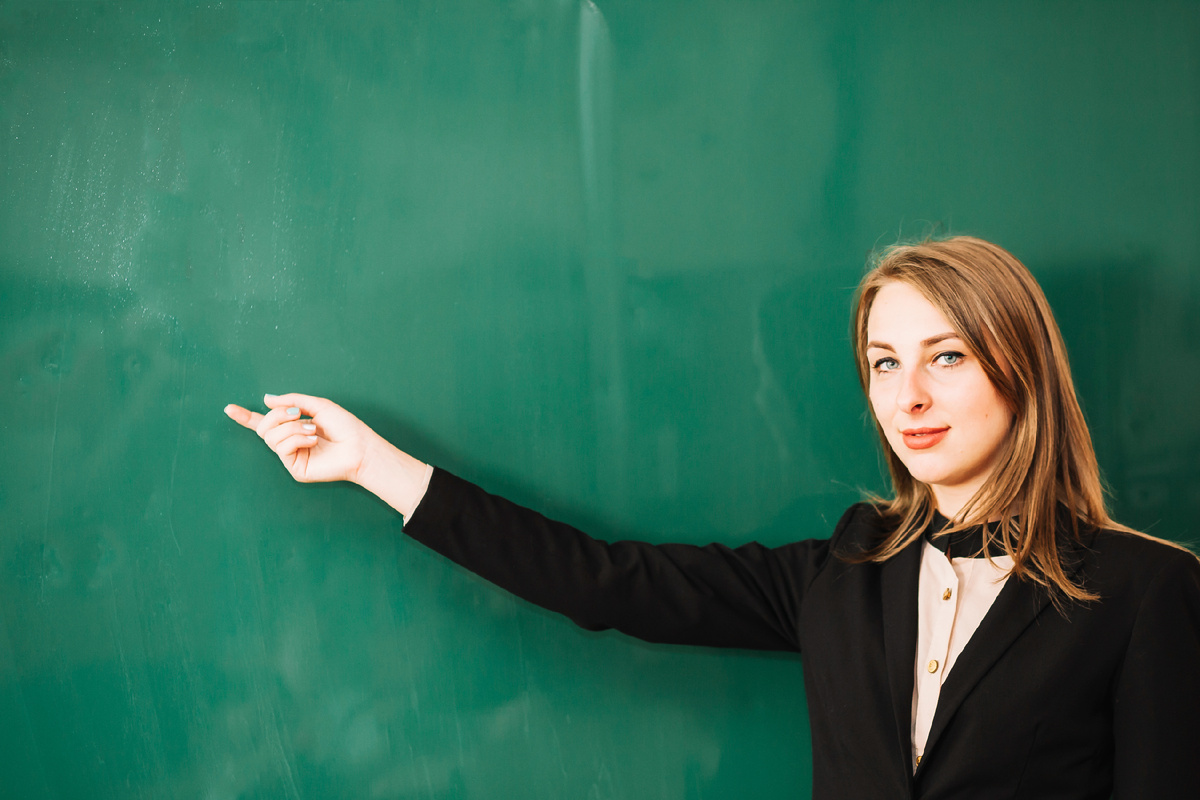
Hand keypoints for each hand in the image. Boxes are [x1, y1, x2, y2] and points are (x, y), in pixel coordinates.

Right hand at [224, 393, 373, 483]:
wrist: (360, 447)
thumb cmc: (345, 427)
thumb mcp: (317, 405)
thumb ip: (291, 401)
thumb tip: (266, 399)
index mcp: (294, 427)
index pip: (265, 422)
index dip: (246, 417)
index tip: (228, 408)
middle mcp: (289, 442)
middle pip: (264, 427)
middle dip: (278, 416)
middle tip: (299, 414)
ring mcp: (291, 456)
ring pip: (270, 437)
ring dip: (292, 428)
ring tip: (313, 430)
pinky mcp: (295, 468)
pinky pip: (281, 448)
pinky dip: (297, 439)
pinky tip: (313, 440)